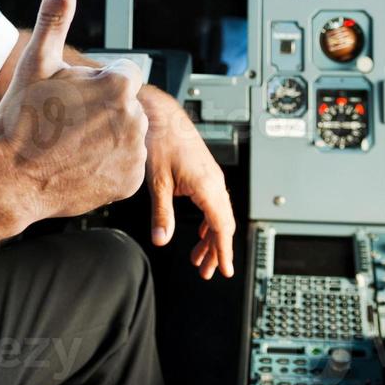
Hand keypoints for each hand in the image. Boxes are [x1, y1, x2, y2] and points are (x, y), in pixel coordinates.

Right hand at [0, 0, 147, 221]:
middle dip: (102, 109)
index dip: (96, 83)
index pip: (123, 73)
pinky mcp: (130, 181)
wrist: (8, 178)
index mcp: (118, 85)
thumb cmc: (21, 120)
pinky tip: (80, 163)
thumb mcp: (37, 60)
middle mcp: (135, 118)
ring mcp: (134, 153)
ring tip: (70, 144)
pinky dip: (108, 165)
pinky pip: (126, 165)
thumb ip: (56, 15)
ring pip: (126, 133)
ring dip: (106, 136)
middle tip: (66, 122)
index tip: (72, 97)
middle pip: (125, 103)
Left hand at [143, 88, 235, 278]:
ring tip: (200, 258)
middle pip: (223, 224)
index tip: (225, 270)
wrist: (161, 113)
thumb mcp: (158, 181)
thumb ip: (162, 213)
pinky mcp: (204, 173)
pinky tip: (201, 232)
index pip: (221, 227)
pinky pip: (213, 203)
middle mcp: (214, 181)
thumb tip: (161, 238)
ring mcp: (211, 176)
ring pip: (218, 214)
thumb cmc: (160, 139)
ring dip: (211, 237)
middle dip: (217, 250)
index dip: (223, 251)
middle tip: (208, 271)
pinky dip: (209, 221)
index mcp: (207, 185)